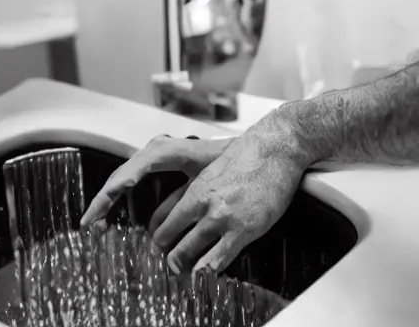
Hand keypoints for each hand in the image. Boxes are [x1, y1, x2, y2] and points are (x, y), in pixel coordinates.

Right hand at [81, 134, 229, 227]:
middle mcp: (153, 151)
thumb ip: (184, 198)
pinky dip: (127, 200)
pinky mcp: (160, 163)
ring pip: (125, 180)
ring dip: (112, 203)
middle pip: (119, 177)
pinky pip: (136, 182)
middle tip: (88, 225)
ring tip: (101, 225)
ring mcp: (154, 156)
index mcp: (161, 152)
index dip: (110, 196)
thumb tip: (162, 229)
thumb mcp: (206, 178)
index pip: (126, 174)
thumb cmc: (229, 159)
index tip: (97, 215)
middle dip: (103, 202)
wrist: (251, 148)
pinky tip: (129, 220)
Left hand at [149, 122, 309, 274]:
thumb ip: (199, 192)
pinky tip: (204, 279)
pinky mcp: (244, 231)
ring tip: (180, 275)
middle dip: (168, 257)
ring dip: (184, 267)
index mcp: (195, 191)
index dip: (159, 237)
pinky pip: (220, 259)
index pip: (166, 219)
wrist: (272, 152)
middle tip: (166, 267)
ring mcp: (223, 219)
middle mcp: (204, 206)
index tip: (157, 247)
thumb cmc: (244, 160)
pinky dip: (208, 271)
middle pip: (175, 238)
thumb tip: (189, 212)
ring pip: (193, 251)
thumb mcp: (212, 173)